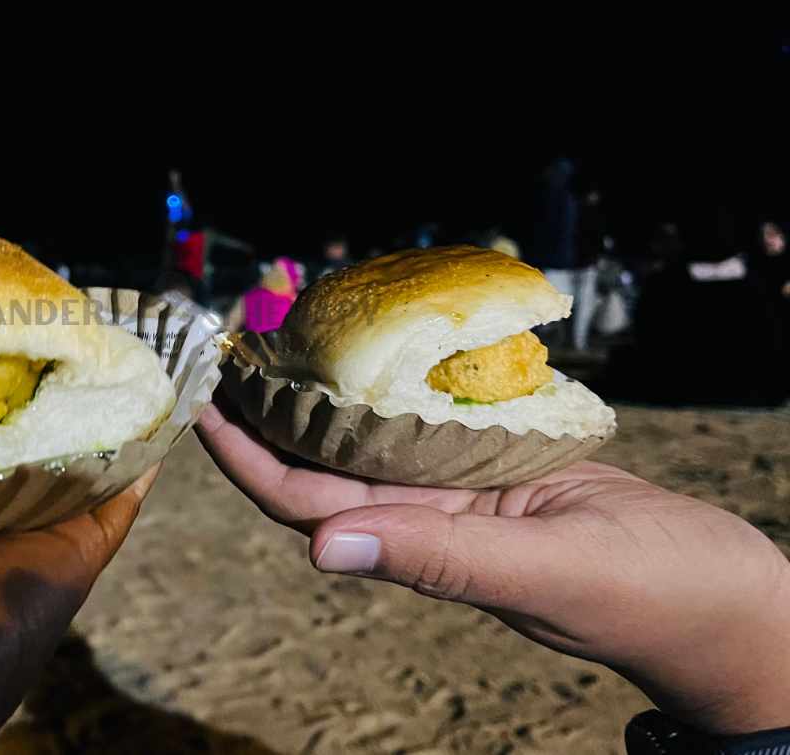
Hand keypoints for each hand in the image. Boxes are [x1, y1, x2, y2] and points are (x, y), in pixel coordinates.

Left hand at [196, 402, 789, 734]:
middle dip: (272, 410)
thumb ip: (442, 560)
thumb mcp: (547, 573)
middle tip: (235, 344)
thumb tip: (324, 552)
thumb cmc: (654, 597)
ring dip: (327, 392)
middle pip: (323, 465)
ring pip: (373, 441)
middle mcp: (428, 521)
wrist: (732, 599)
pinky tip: (380, 350)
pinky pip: (434, 425)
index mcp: (422, 551)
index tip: (204, 403)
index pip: (304, 505)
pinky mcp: (504, 470)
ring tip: (286, 335)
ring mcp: (464, 494)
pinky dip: (401, 388)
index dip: (247, 456)